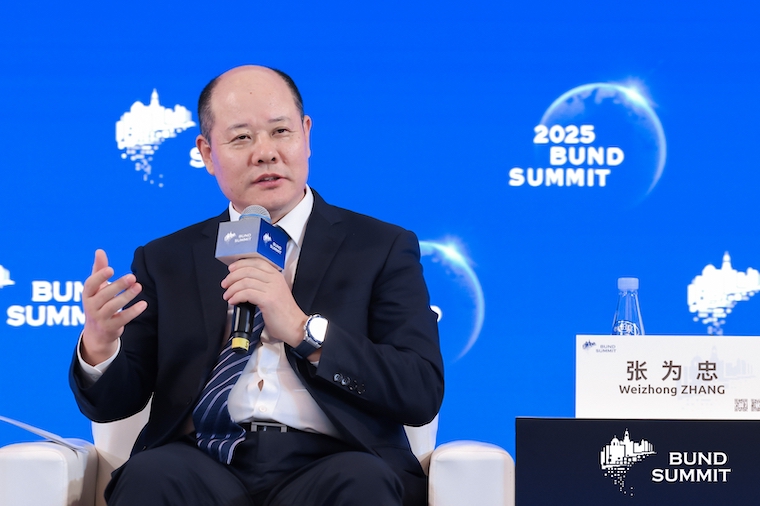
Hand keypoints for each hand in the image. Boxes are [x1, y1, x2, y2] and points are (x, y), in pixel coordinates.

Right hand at [81, 249, 147, 364]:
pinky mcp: (111, 327)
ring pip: (113, 306)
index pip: (90, 284)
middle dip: (118, 285)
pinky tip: (144, 304)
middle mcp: (91, 306)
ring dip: (127, 296)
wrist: (97, 332)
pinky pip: (123, 319)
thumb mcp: (96, 287)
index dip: (99, 277)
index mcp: (87, 294)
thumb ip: (99, 269)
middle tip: (132, 277)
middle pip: (104, 295)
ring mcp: (100, 318)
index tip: (111, 269)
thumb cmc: (98, 303)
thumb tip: (99, 250)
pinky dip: (133, 311)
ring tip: (139, 286)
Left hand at [222, 256, 306, 347]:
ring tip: (228, 295)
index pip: (256, 262)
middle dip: (232, 276)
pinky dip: (236, 296)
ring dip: (232, 288)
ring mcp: (272, 289)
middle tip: (226, 284)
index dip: (241, 264)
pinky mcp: (268, 300)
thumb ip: (263, 285)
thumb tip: (243, 282)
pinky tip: (233, 301)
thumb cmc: (284, 313)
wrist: (295, 326)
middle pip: (248, 270)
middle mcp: (275, 280)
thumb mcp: (275, 292)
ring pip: (245, 281)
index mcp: (276, 276)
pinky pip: (247, 293)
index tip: (231, 269)